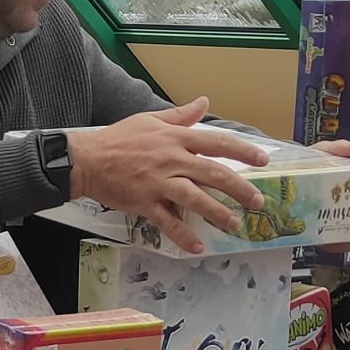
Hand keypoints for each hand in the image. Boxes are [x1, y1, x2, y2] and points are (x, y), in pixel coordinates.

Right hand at [65, 97, 269, 255]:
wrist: (87, 159)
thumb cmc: (117, 138)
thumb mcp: (150, 120)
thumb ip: (180, 115)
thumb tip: (204, 102)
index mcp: (175, 138)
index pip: (216, 143)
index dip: (242, 151)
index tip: (262, 160)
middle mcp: (171, 160)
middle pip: (213, 174)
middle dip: (239, 188)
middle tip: (257, 201)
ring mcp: (158, 183)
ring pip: (195, 199)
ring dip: (217, 213)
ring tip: (234, 224)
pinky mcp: (145, 202)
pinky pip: (168, 221)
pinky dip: (183, 235)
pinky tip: (197, 246)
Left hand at [310, 139, 349, 251]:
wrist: (282, 184)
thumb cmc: (310, 169)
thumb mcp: (321, 155)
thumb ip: (336, 149)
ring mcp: (344, 225)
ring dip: (345, 241)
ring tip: (330, 238)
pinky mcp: (328, 238)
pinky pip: (334, 247)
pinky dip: (329, 245)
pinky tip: (320, 241)